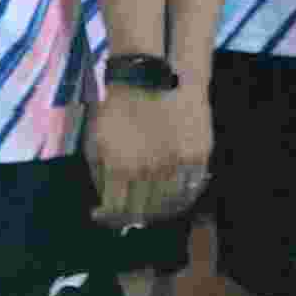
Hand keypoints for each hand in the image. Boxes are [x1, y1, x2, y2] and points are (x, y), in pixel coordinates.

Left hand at [85, 87, 209, 226]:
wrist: (153, 77)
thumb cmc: (119, 108)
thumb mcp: (97, 141)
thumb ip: (101, 174)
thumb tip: (107, 202)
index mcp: (120, 168)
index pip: (118, 209)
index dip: (111, 218)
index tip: (105, 216)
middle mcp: (149, 170)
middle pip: (145, 209)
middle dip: (136, 216)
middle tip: (131, 215)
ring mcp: (176, 163)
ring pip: (171, 202)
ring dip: (162, 210)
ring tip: (155, 208)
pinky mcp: (198, 154)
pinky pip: (193, 186)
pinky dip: (185, 196)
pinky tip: (177, 197)